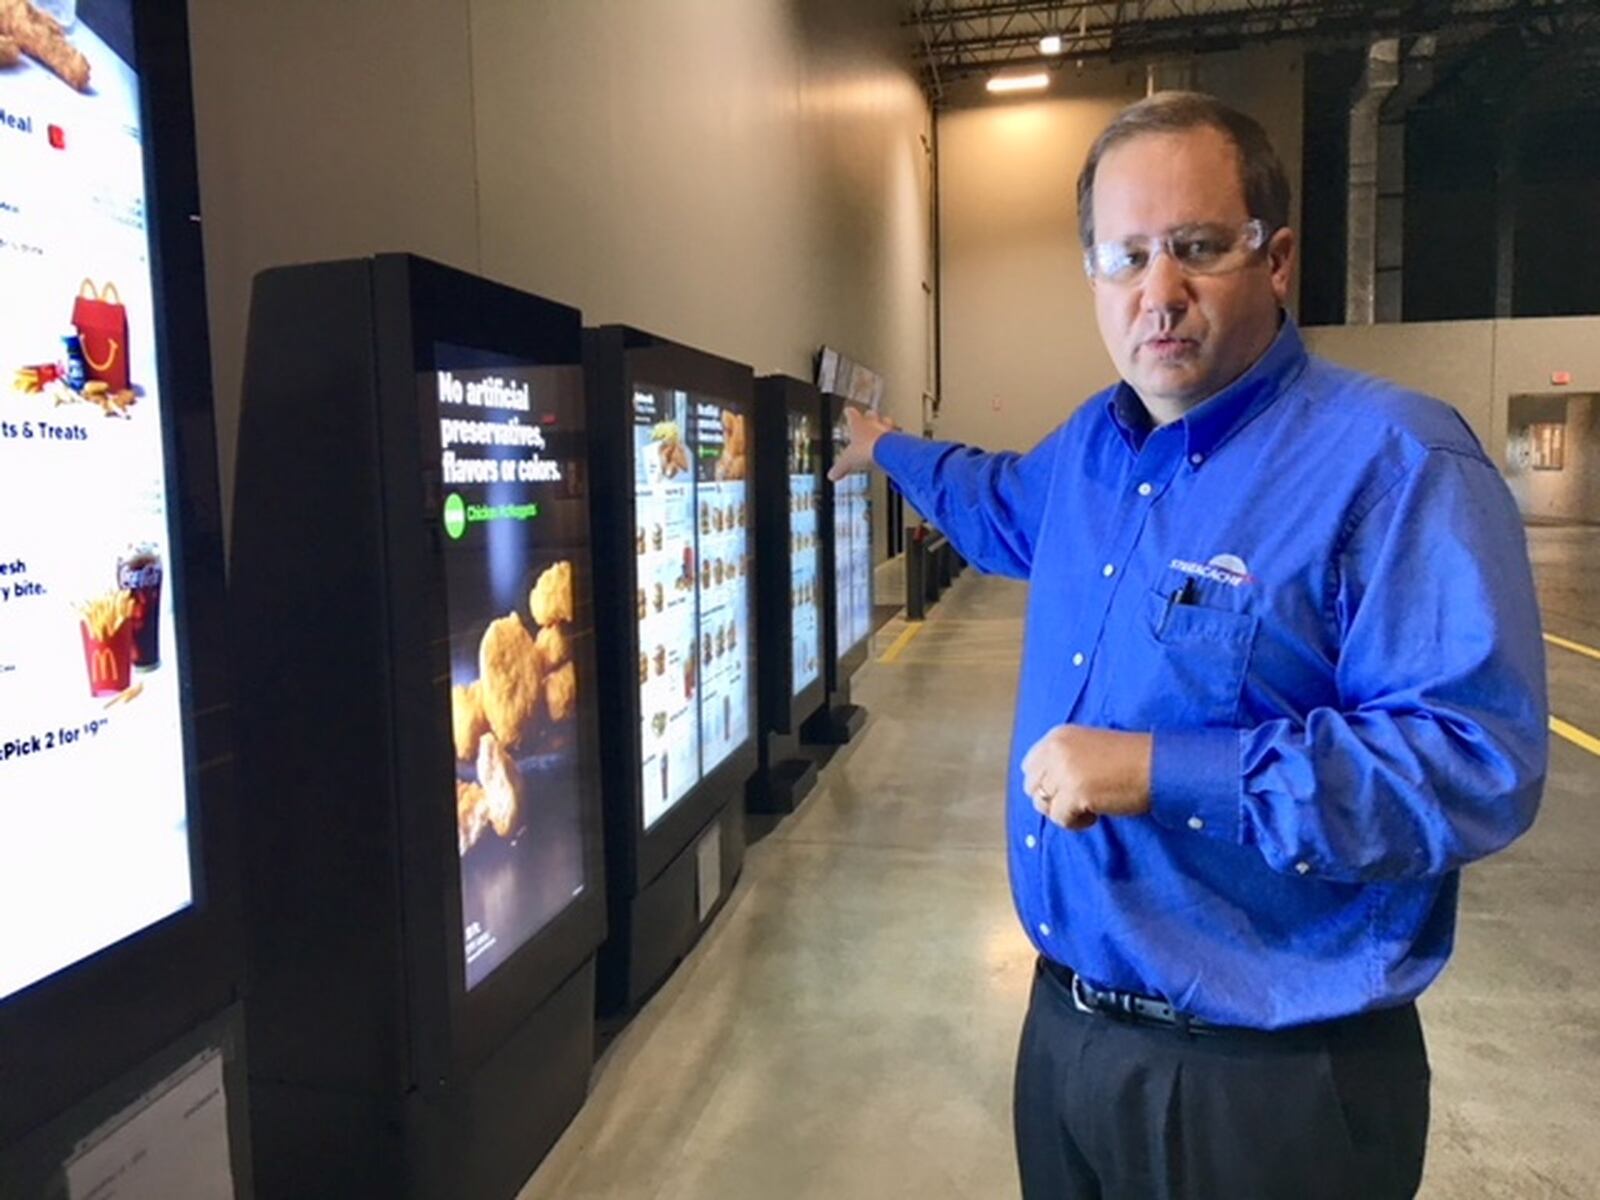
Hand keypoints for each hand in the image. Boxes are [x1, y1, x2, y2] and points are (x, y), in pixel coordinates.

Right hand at [827, 405, 896, 481]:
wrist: (888, 452)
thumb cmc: (868, 450)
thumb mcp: (848, 462)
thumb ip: (840, 468)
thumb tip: (833, 475)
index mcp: (859, 426)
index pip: (852, 415)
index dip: (849, 413)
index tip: (848, 410)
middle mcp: (874, 424)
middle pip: (872, 414)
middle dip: (870, 416)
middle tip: (869, 416)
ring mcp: (888, 429)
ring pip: (887, 421)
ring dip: (885, 424)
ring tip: (885, 429)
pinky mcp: (899, 438)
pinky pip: (899, 434)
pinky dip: (897, 438)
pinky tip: (897, 443)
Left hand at [1020, 725, 1152, 830]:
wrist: (1157, 765)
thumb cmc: (1130, 759)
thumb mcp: (1087, 748)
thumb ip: (1062, 760)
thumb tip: (1044, 788)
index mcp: (1058, 736)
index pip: (1029, 765)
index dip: (1046, 782)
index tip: (1066, 789)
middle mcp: (1055, 750)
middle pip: (1031, 787)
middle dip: (1051, 799)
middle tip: (1078, 800)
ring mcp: (1064, 770)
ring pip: (1043, 805)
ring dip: (1064, 811)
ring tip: (1089, 806)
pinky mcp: (1075, 792)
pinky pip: (1059, 819)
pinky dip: (1076, 822)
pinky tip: (1096, 814)